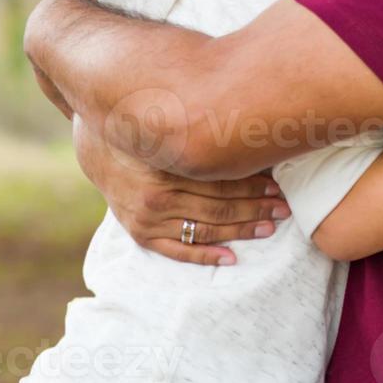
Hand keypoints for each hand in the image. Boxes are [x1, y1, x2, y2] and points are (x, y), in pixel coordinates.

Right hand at [72, 115, 290, 265]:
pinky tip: (231, 258)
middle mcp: (155, 197)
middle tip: (284, 209)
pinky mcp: (140, 234)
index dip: (252, 186)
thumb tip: (249, 126)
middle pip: (217, 208)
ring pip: (203, 230)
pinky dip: (204, 255)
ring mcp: (146, 219)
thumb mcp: (168, 124)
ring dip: (239, 231)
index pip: (219, 183)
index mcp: (165, 168)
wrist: (98, 147)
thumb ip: (202, 131)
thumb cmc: (143, 129)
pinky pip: (177, 250)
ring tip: (268, 228)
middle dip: (255, 209)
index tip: (279, 187)